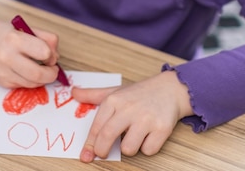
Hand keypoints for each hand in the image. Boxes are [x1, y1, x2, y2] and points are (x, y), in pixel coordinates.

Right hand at [0, 12, 60, 87]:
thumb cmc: (3, 32)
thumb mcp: (24, 27)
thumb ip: (45, 38)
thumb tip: (56, 57)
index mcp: (14, 39)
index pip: (44, 52)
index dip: (51, 54)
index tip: (50, 53)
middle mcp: (6, 58)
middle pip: (39, 74)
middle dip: (52, 74)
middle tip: (52, 68)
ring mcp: (3, 73)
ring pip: (33, 84)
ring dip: (42, 78)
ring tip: (40, 68)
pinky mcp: (2, 83)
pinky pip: (24, 86)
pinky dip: (30, 80)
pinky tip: (26, 71)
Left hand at [72, 70, 192, 161]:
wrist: (171, 89)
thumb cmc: (139, 93)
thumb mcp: (115, 91)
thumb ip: (93, 94)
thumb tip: (73, 92)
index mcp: (115, 100)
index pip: (97, 126)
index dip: (89, 144)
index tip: (85, 156)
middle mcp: (129, 108)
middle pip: (108, 137)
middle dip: (102, 150)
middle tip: (103, 153)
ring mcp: (146, 119)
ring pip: (128, 148)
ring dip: (129, 148)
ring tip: (133, 136)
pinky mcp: (162, 128)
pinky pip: (148, 150)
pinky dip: (147, 147)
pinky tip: (149, 136)